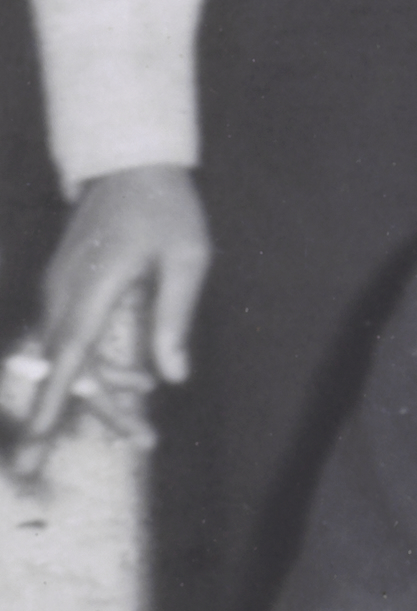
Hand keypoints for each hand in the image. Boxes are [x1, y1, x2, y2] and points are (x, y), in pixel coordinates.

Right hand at [28, 167, 207, 439]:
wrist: (131, 165)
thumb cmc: (166, 210)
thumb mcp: (188, 260)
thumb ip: (175, 318)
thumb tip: (173, 376)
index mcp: (91, 290)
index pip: (69, 358)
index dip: (53, 403)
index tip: (34, 444)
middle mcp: (63, 295)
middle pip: (72, 369)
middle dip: (103, 411)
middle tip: (144, 442)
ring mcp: (58, 292)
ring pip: (70, 360)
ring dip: (105, 392)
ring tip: (145, 424)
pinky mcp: (63, 291)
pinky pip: (71, 342)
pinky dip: (99, 367)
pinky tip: (136, 379)